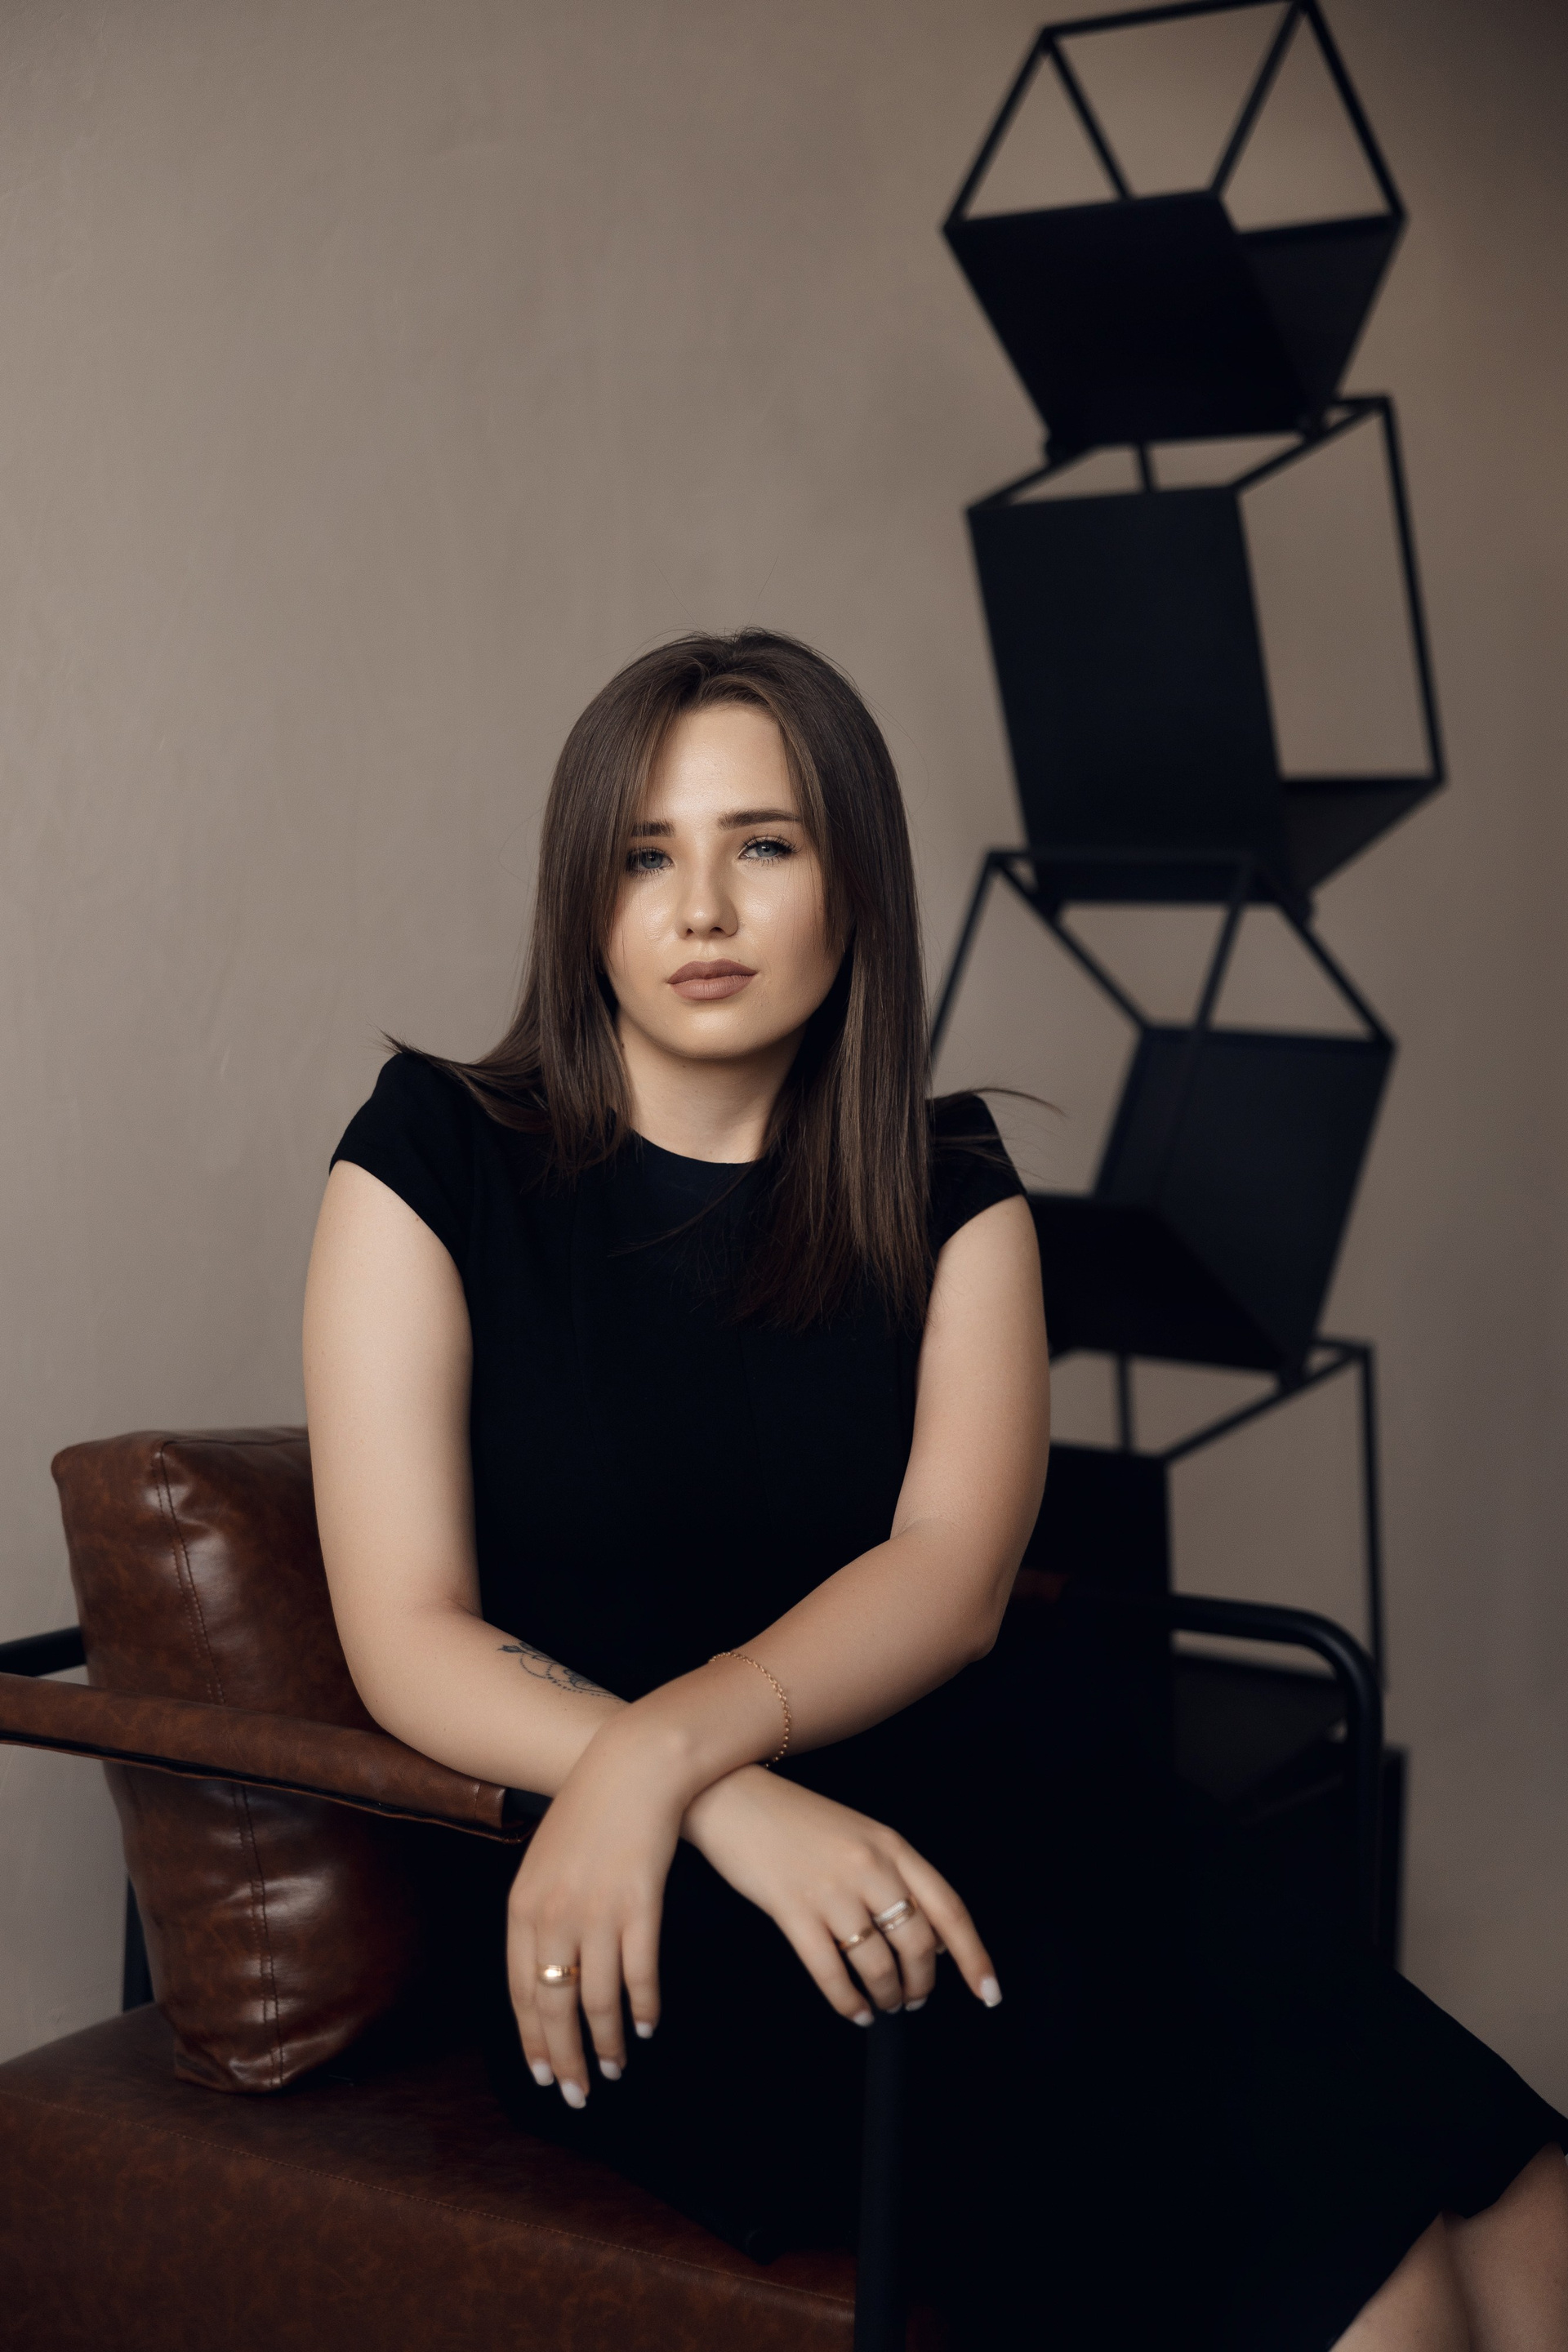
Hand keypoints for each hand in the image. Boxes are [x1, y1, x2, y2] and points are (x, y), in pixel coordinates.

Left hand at [506, 1722, 684, 2106]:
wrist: (630, 1768)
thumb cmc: (588, 1814)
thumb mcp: (543, 1862)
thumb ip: (538, 1916)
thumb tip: (542, 1971)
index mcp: (523, 1908)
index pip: (520, 1993)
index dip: (532, 2041)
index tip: (542, 2075)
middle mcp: (555, 1917)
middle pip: (554, 2007)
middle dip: (564, 2059)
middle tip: (576, 2096)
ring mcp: (598, 1912)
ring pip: (598, 2000)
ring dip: (606, 2043)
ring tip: (614, 2069)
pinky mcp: (640, 1906)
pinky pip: (639, 1973)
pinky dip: (643, 2006)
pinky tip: (646, 2024)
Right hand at [682, 1765, 1001, 2023]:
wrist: (732, 1797)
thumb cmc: (796, 1820)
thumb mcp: (860, 1834)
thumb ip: (897, 1878)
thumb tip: (933, 1941)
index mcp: (892, 1845)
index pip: (949, 1908)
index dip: (974, 1956)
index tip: (988, 1992)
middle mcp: (869, 1866)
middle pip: (917, 1943)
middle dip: (922, 1983)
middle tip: (916, 1999)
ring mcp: (831, 1890)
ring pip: (877, 1963)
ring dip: (888, 1995)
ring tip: (885, 2004)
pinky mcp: (792, 1911)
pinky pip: (831, 1972)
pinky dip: (849, 2002)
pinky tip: (855, 2010)